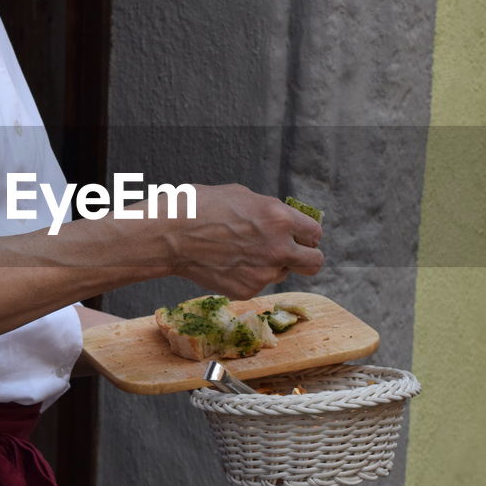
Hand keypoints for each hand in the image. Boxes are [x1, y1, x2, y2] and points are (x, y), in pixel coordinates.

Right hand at [164, 183, 323, 298]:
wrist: (170, 236)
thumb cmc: (200, 207)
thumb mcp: (241, 195)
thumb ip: (268, 210)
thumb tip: (280, 219)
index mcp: (280, 218)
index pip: (315, 233)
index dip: (306, 234)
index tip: (297, 235)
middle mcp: (278, 248)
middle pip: (314, 262)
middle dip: (305, 256)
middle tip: (289, 252)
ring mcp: (264, 273)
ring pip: (284, 274)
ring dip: (273, 265)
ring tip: (244, 253)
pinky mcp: (247, 290)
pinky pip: (259, 284)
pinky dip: (249, 275)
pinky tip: (229, 263)